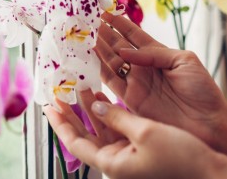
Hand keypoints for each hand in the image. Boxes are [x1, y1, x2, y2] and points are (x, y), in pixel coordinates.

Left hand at [44, 91, 226, 178]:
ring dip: (88, 106)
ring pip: (98, 125)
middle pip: (83, 133)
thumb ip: (117, 117)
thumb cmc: (180, 157)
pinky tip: (101, 95)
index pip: (75, 142)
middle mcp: (114, 158)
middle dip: (70, 113)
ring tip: (80, 87)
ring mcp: (124, 150)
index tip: (49, 108)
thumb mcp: (144, 133)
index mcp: (112, 162)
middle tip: (58, 95)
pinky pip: (113, 124)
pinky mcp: (134, 143)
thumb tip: (96, 106)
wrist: (208, 169)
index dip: (60, 124)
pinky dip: (105, 109)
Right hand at [94, 13, 226, 152]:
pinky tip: (89, 58)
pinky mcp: (129, 97)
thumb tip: (124, 51)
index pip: (133, 34)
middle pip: (118, 45)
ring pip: (110, 61)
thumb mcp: (184, 61)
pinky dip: (98, 69)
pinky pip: (109, 80)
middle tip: (89, 22)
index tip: (105, 12)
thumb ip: (153, 53)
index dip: (119, 23)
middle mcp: (142, 65)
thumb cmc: (202, 91)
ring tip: (86, 36)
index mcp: (157, 53)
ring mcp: (134, 81)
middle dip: (104, 33)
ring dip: (98, 48)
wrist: (206, 125)